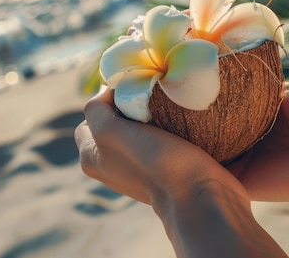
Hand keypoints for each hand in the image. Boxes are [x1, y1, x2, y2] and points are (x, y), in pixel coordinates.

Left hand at [75, 87, 246, 205]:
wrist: (199, 196)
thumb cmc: (154, 164)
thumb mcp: (111, 133)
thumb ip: (97, 110)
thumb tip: (106, 93)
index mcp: (93, 160)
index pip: (89, 119)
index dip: (105, 102)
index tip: (129, 93)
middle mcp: (113, 167)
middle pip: (115, 122)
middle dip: (129, 107)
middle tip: (149, 99)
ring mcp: (141, 170)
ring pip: (140, 130)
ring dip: (152, 115)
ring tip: (166, 108)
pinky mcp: (167, 169)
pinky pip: (163, 139)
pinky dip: (170, 127)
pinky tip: (180, 121)